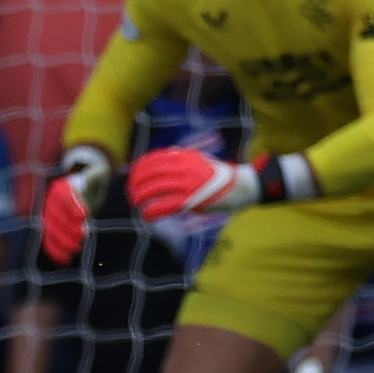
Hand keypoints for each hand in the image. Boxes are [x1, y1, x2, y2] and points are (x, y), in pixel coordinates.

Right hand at [38, 147, 111, 265]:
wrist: (85, 187)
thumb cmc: (93, 181)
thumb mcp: (96, 174)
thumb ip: (93, 176)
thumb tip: (90, 179)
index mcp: (62, 186)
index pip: (64, 195)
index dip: (72, 206)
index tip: (84, 216)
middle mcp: (51, 200)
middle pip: (56, 214)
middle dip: (67, 226)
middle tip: (82, 236)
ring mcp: (49, 215)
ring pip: (50, 229)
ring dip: (61, 240)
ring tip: (75, 249)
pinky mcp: (51, 228)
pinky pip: (48, 239)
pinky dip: (54, 250)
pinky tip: (64, 259)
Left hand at [126, 145, 259, 220]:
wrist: (240, 186)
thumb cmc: (217, 174)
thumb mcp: (198, 158)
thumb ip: (180, 158)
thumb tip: (163, 156)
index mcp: (182, 156)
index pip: (151, 160)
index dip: (137, 170)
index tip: (133, 177)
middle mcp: (182, 168)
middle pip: (148, 175)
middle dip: (135, 185)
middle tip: (132, 193)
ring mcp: (186, 185)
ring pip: (152, 190)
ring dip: (140, 198)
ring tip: (136, 204)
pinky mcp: (190, 202)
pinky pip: (163, 206)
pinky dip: (151, 212)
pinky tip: (146, 216)